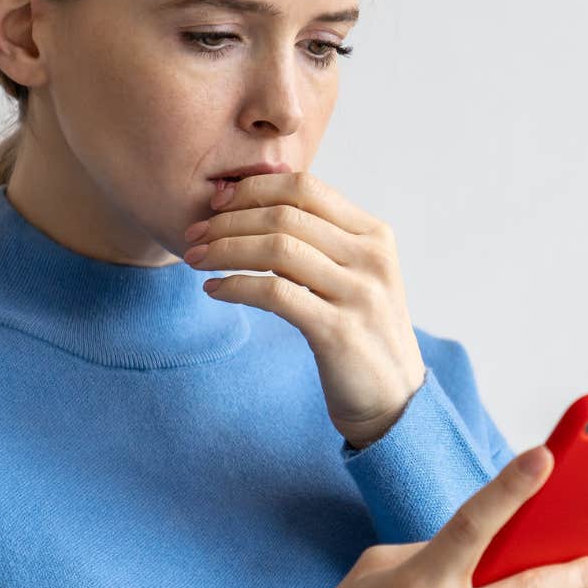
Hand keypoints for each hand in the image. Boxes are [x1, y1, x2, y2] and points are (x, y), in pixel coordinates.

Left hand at [185, 170, 423, 446]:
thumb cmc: (360, 332)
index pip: (305, 188)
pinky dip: (236, 285)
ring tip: (195, 258)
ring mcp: (359, 293)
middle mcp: (371, 258)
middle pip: (285, 216)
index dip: (254, 189)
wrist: (393, 399)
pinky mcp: (339, 331)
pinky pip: (275, 293)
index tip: (217, 202)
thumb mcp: (352, 275)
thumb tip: (252, 206)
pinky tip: (214, 289)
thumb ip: (319, 241)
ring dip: (225, 249)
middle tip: (193, 233)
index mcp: (374, 235)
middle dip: (228, 220)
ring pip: (277, 249)